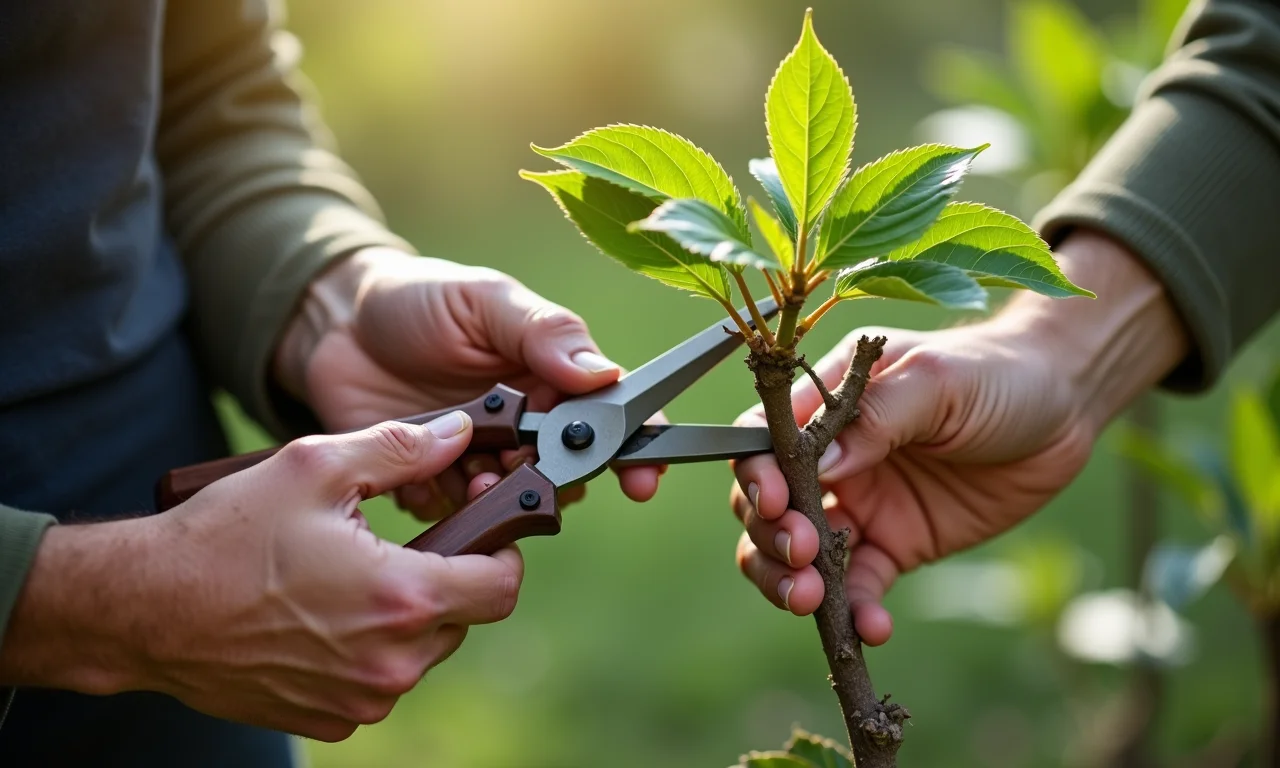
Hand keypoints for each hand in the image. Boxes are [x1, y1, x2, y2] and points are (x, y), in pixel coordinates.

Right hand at [1, 414, 520, 741]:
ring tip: (351, 575)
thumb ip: (401, 449)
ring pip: (422, 650)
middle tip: (403, 543)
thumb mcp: (316, 468)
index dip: (503, 551)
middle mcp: (391, 662)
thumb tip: (458, 433)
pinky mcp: (331, 718)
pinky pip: (378, 680)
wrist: (146, 610)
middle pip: (463, 616)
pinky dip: (368, 648)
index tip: (483, 528)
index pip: (502, 586)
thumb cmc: (226, 536)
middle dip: (447, 576)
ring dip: (405, 613)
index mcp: (402, 598)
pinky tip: (325, 614)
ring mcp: (361, 698)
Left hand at [274, 248, 661, 519]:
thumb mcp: (484, 300)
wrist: (335, 326)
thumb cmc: (418, 299)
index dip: (640, 449)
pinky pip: (456, 515)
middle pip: (571, 472)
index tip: (644, 479)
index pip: (616, 415)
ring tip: (474, 476)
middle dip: (554, 479)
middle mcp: (530, 423)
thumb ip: (544, 333)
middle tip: (520, 466)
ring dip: (502, 500)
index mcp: (555, 375)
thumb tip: (605, 374)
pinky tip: (421, 477)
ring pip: (517, 503)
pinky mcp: (437, 483)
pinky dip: (446, 505)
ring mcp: (485, 457)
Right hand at [729, 231, 1189, 643]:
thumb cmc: (995, 374)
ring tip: (813, 601)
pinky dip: (855, 612)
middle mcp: (831, 458)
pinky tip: (872, 629)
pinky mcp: (894, 545)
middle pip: (766, 505)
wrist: (1064, 410)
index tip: (773, 502)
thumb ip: (877, 416)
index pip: (762, 440)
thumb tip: (821, 463)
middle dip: (768, 536)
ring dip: (793, 582)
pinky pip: (859, 587)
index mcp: (825, 404)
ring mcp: (859, 504)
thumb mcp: (938, 382)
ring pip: (797, 555)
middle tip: (800, 555)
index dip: (755, 474)